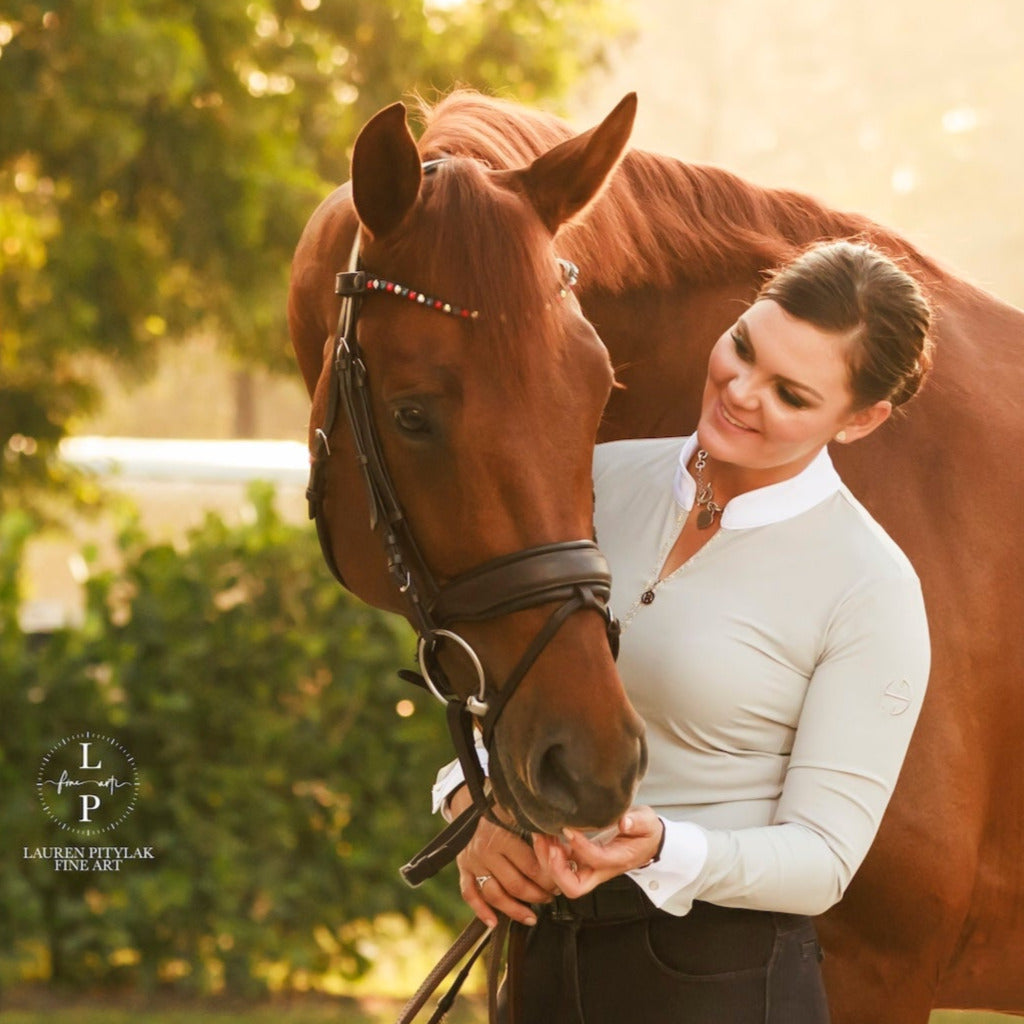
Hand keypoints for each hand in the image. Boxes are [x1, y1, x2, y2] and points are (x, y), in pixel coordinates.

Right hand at [452, 787, 558, 928]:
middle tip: (551, 897)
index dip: (548, 880)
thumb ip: (541, 829)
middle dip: (537, 896)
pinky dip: (481, 911)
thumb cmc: (503, 809)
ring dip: (514, 910)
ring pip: (494, 895)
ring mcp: (473, 862)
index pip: (531, 868)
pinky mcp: (463, 868)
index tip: (560, 883)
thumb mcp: (522, 813)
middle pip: (514, 885)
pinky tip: (494, 922)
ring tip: (532, 916)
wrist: (472, 803)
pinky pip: (470, 894)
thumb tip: (568, 848)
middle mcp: (486, 851)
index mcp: (503, 836)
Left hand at [533, 806, 664, 899]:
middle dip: (556, 869)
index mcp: (618, 860)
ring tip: (541, 835)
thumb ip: (637, 822)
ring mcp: (588, 868)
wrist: (646, 842)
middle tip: (549, 845)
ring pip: (561, 879)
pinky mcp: (580, 861)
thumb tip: (624, 822)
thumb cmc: (645, 833)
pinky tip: (544, 833)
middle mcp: (600, 870)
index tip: (568, 828)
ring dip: (547, 860)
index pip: (596, 860)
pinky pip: (559, 865)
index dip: (580, 847)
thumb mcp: (647, 823)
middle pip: (573, 887)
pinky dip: (547, 853)